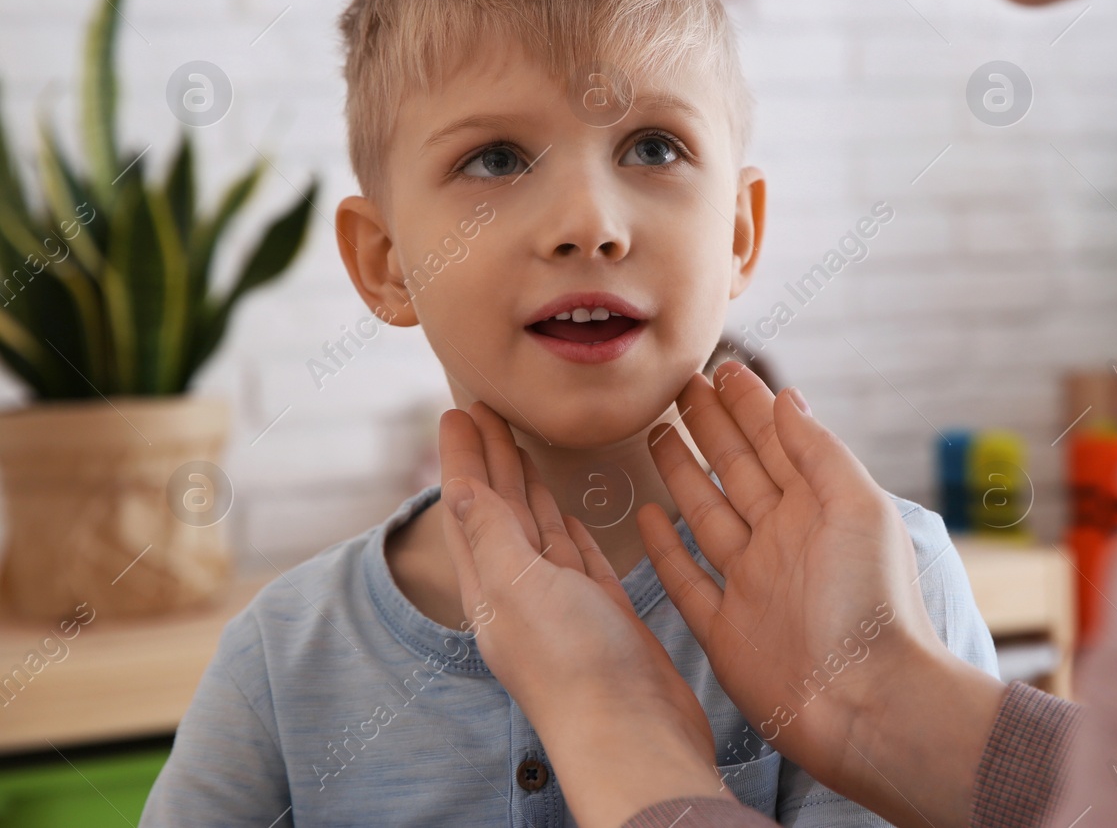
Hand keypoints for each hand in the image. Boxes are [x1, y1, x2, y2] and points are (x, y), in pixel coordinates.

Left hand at [438, 402, 722, 827]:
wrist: (634, 733)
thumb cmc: (577, 667)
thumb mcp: (521, 589)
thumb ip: (490, 535)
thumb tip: (455, 485)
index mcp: (492, 584)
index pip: (470, 504)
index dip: (464, 456)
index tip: (460, 410)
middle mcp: (522, 591)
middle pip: (501, 509)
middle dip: (491, 459)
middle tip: (485, 409)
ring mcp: (563, 602)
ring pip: (538, 528)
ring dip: (526, 484)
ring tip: (519, 444)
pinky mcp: (603, 612)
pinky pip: (579, 555)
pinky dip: (569, 525)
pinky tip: (567, 509)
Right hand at [641, 365, 1005, 827]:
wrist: (866, 703)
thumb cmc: (873, 604)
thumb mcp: (857, 508)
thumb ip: (819, 451)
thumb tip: (787, 397)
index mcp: (818, 509)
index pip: (775, 442)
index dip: (747, 404)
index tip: (720, 367)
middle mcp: (782, 541)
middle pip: (736, 470)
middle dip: (709, 427)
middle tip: (677, 388)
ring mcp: (751, 585)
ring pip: (706, 516)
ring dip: (682, 474)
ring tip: (655, 434)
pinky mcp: (725, 632)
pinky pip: (687, 580)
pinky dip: (666, 549)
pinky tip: (647, 517)